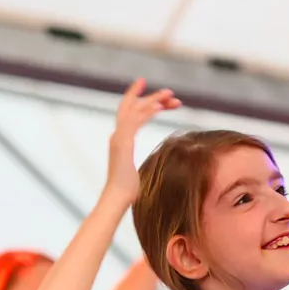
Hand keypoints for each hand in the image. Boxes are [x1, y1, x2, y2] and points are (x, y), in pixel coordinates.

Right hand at [108, 79, 181, 201]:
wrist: (117, 198)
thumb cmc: (129, 190)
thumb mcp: (139, 171)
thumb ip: (144, 164)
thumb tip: (157, 166)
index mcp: (122, 139)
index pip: (133, 115)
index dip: (145, 103)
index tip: (162, 99)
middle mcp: (118, 135)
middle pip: (133, 107)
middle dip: (151, 96)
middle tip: (170, 91)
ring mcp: (119, 137)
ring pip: (136, 110)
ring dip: (154, 100)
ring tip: (170, 94)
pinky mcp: (122, 143)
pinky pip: (135, 121)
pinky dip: (147, 112)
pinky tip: (159, 107)